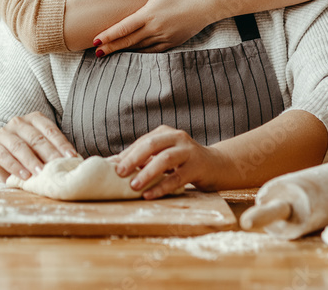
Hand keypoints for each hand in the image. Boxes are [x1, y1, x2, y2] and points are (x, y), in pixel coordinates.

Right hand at [0, 112, 78, 182]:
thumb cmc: (28, 154)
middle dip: (49, 154)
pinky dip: (15, 167)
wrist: (0, 159)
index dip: (62, 144)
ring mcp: (4, 134)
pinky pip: (5, 156)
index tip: (72, 157)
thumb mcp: (41, 149)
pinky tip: (24, 176)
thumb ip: (54, 151)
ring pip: (20, 146)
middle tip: (58, 166)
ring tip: (41, 173)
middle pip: (36, 138)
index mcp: (34, 119)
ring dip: (32, 161)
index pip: (50, 130)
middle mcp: (18, 123)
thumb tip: (75, 162)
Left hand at [92, 0, 284, 55]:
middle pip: (128, 41)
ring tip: (112, 52)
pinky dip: (142, 51)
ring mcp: (165, 37)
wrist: (209, 3)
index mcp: (149, 15)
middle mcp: (155, 29)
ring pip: (140, 47)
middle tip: (97, 53)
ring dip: (126, 50)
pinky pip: (154, 50)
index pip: (123, 28)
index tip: (96, 41)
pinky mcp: (174, 42)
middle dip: (112, 48)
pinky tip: (136, 50)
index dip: (108, 36)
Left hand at [114, 126, 231, 196]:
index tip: (111, 166)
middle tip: (119, 173)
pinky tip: (149, 194)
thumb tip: (113, 165)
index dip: (126, 154)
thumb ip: (144, 158)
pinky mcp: (197, 167)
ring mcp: (189, 151)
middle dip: (133, 159)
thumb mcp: (164, 155)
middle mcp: (177, 137)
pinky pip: (177, 177)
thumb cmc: (182, 162)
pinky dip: (161, 186)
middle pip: (151, 145)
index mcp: (165, 133)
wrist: (216, 165)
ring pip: (165, 159)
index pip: (142, 142)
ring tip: (133, 186)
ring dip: (147, 173)